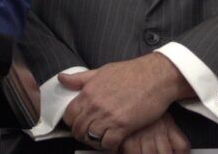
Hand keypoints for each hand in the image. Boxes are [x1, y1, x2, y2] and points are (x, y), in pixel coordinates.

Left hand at [60, 53, 193, 149]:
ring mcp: (109, 116)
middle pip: (78, 129)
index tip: (79, 124)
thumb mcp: (101, 71)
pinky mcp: (124, 125)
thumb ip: (80, 79)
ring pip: (91, 138)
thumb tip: (61, 78)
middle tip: (89, 135)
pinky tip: (113, 143)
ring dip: (94, 142)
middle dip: (81, 134)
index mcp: (88, 92)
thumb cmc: (130, 72)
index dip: (71, 122)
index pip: (69, 114)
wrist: (155, 76)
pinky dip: (109, 146)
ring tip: (100, 140)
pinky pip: (109, 143)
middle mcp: (95, 105)